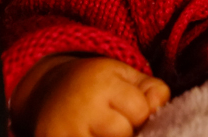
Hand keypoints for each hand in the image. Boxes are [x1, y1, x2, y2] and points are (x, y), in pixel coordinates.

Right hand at [11, 55, 170, 136]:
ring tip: (102, 131)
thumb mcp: (125, 76)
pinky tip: (91, 135)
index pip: (140, 109)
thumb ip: (152, 89)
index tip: (128, 109)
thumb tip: (160, 104)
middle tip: (113, 125)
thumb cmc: (96, 86)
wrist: (47, 91)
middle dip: (125, 133)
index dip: (140, 113)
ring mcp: (66, 132)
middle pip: (123, 134)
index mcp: (102, 83)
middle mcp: (82, 107)